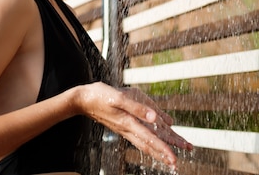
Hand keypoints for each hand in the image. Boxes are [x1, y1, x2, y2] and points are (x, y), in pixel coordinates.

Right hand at [74, 82, 191, 168]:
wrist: (82, 100)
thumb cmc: (99, 96)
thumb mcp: (118, 97)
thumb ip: (137, 107)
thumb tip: (155, 117)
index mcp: (128, 123)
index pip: (149, 139)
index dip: (163, 149)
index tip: (174, 159)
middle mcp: (127, 129)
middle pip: (149, 145)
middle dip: (164, 153)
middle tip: (177, 163)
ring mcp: (124, 128)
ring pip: (144, 142)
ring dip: (158, 149)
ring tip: (170, 155)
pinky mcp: (122, 125)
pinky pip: (139, 137)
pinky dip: (150, 141)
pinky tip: (155, 139)